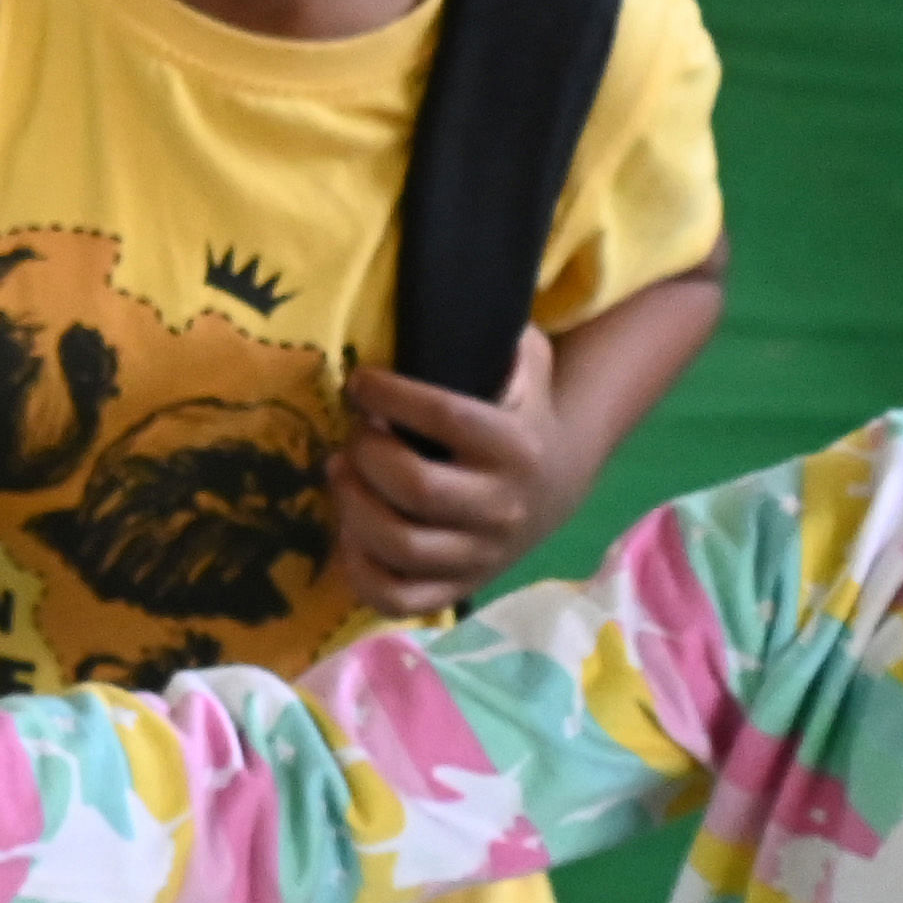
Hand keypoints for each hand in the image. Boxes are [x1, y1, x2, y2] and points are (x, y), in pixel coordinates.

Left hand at [328, 327, 567, 616]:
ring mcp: (479, 555)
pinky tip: (347, 534)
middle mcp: (501, 507)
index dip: (391, 396)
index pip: (445, 418)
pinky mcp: (459, 587)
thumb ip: (504, 341)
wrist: (561, 485)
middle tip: (352, 435)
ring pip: (400, 544)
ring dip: (353, 506)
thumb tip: (464, 304)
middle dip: (366, 452)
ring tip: (341, 472)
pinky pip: (398, 597)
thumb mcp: (528, 368)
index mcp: (518, 447)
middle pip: (415, 486)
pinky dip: (361, 571)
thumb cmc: (523, 414)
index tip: (361, 382)